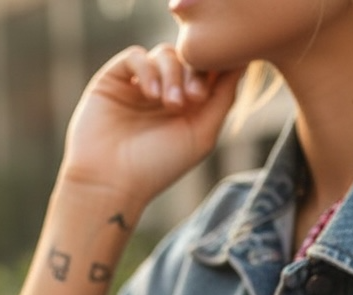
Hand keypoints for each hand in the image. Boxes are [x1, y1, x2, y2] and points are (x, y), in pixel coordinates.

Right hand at [60, 44, 243, 208]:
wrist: (110, 182)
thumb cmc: (157, 167)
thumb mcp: (201, 135)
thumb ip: (223, 99)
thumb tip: (242, 63)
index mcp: (189, 107)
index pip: (209, 72)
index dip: (214, 70)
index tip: (207, 93)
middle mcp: (165, 93)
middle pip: (189, 59)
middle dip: (195, 74)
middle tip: (193, 99)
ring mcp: (140, 84)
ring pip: (165, 54)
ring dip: (173, 75)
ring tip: (170, 104)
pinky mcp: (115, 79)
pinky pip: (136, 56)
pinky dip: (147, 70)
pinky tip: (150, 96)